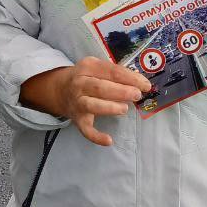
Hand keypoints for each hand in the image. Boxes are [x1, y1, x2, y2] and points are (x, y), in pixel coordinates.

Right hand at [20, 57, 151, 146]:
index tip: (145, 85)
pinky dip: (96, 136)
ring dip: (110, 108)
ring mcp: (77, 102)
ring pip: (93, 105)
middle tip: (136, 95)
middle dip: (121, 91)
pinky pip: (86, 130)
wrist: (60, 90)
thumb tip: (140, 83)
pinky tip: (109, 140)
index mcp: (88, 66)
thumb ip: (116, 73)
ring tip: (125, 109)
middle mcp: (80, 83)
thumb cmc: (87, 77)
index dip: (130, 78)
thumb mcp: (97, 68)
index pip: (112, 71)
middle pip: (100, 87)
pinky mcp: (78, 119)